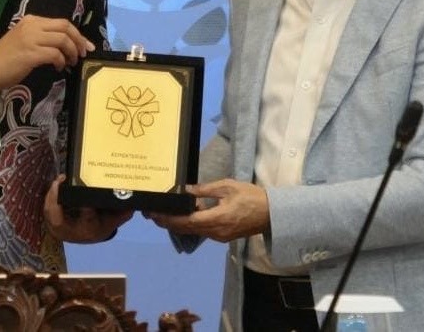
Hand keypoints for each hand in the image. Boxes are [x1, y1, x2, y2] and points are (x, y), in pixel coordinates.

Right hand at [0, 15, 94, 91]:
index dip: (77, 34)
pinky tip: (58, 68)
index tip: (85, 45)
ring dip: (71, 53)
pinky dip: (60, 61)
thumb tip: (65, 46)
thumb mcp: (25, 40)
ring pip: (62, 40)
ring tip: (70, 63)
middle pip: (65, 28)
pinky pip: (54, 54)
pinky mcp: (30, 54)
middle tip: (82, 54)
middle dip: (79, 41)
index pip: (61, 22)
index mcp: (31, 20)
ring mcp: (30, 39)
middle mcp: (32, 26)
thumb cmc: (5, 58)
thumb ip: (42, 38)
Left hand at [43, 175, 132, 242]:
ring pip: (50, 212)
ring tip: (59, 179)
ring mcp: (59, 229)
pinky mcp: (51, 223)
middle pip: (58, 218)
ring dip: (52, 195)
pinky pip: (47, 210)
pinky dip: (50, 197)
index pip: (87, 220)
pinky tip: (56, 184)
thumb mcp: (113, 220)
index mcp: (89, 230)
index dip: (86, 209)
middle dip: (56, 199)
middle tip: (61, 181)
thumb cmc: (101, 224)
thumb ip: (121, 213)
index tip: (86, 198)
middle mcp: (72, 231)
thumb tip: (132, 204)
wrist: (89, 235)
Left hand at [144, 179, 268, 242]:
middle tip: (152, 214)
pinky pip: (201, 231)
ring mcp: (219, 236)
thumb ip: (204, 190)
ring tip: (163, 214)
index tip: (155, 214)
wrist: (272, 214)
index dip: (169, 219)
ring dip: (178, 224)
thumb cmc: (251, 197)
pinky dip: (190, 224)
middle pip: (186, 229)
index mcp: (216, 219)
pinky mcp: (223, 236)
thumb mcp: (227, 187)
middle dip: (168, 222)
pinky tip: (183, 216)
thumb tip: (185, 190)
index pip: (186, 221)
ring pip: (193, 231)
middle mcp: (215, 232)